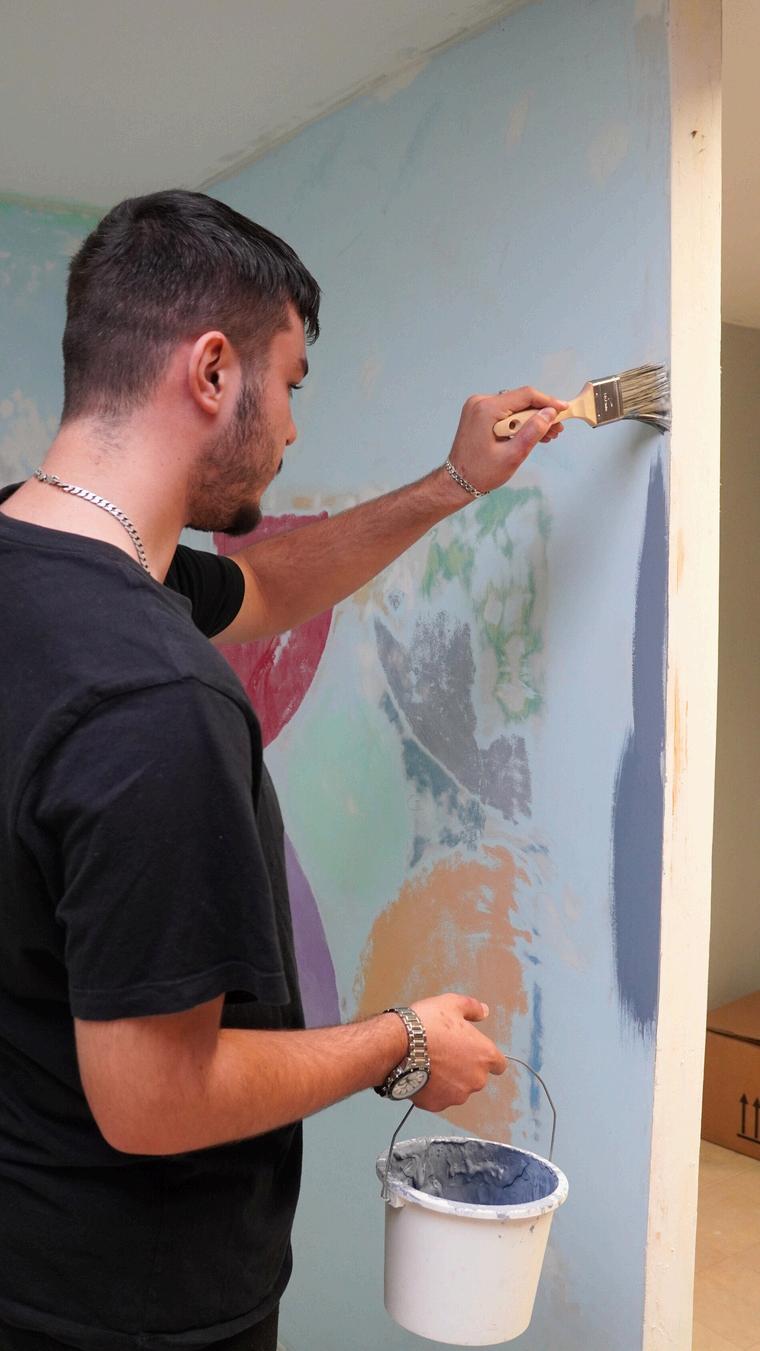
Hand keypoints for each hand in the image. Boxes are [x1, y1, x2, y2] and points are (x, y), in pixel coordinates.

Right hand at [409, 993, 506, 1111]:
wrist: (399, 1046)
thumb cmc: (428, 1024)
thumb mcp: (452, 1004)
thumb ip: (472, 1008)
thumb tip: (484, 1011)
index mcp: (485, 1056)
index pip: (499, 1065)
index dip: (486, 1057)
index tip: (473, 1051)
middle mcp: (476, 1080)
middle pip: (476, 1077)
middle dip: (465, 1068)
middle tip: (446, 1052)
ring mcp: (457, 1095)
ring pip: (458, 1089)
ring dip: (450, 1080)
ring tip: (430, 1063)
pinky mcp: (437, 1104)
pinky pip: (439, 1097)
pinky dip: (433, 1090)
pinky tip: (421, 1074)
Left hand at [447, 386, 568, 496]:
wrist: (457, 482)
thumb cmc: (482, 472)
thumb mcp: (513, 455)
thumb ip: (533, 432)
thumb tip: (550, 413)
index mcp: (486, 409)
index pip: (525, 395)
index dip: (548, 402)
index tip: (565, 409)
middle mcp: (480, 402)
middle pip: (520, 400)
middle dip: (541, 413)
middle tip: (558, 429)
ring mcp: (478, 407)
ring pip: (514, 406)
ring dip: (532, 419)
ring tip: (549, 434)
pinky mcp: (479, 414)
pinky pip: (505, 412)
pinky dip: (519, 422)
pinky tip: (533, 433)